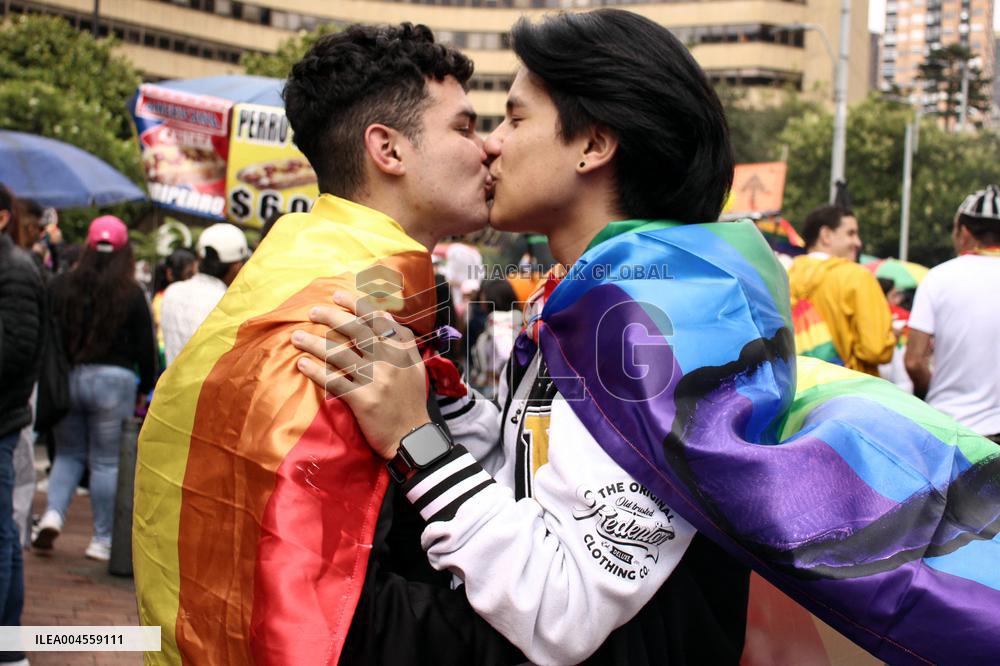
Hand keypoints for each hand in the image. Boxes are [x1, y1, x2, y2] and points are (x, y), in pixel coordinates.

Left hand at [291, 291, 429, 459]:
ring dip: (314, 343)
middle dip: (331, 317)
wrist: (412, 436)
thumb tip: (384, 314)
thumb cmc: (411, 400)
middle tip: (312, 311)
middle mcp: (389, 360)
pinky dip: (316, 371)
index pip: (377, 319)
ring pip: (340, 354)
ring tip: (296, 337)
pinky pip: (334, 381)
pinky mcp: (363, 399)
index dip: (356, 304)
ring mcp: (376, 379)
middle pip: (356, 331)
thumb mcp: (415, 366)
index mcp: (402, 350)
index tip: (338, 295)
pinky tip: (302, 364)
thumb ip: (401, 341)